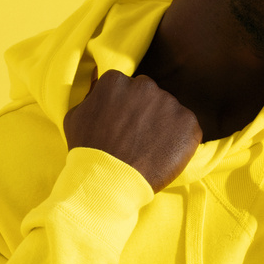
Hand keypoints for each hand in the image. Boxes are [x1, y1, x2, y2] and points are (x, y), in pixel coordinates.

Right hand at [63, 70, 200, 192]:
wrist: (109, 182)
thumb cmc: (88, 152)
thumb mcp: (75, 117)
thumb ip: (91, 96)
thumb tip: (97, 83)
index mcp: (117, 81)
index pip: (126, 88)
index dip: (124, 109)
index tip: (120, 126)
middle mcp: (145, 86)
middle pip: (148, 95)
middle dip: (145, 112)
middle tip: (135, 139)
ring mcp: (169, 103)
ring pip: (168, 111)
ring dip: (162, 126)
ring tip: (148, 151)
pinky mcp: (188, 123)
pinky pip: (187, 128)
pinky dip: (179, 141)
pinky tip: (163, 156)